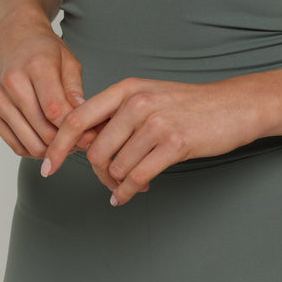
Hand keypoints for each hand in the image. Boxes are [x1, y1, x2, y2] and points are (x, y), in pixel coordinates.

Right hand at [0, 8, 94, 157]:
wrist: (12, 37)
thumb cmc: (44, 49)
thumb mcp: (69, 61)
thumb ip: (75, 92)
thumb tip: (85, 122)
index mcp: (36, 65)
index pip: (54, 109)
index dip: (73, 128)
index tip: (88, 135)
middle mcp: (12, 82)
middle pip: (41, 129)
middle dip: (64, 142)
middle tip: (81, 144)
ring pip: (27, 142)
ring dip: (49, 149)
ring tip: (65, 144)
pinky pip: (13, 143)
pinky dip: (32, 149)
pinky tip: (46, 142)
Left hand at [41, 76, 263, 203]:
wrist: (233, 106)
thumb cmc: (188, 106)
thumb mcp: (148, 97)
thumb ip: (115, 116)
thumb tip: (80, 143)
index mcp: (127, 88)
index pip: (77, 118)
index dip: (58, 146)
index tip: (48, 167)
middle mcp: (138, 101)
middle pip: (95, 151)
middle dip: (99, 173)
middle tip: (111, 181)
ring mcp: (156, 122)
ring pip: (116, 168)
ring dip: (118, 184)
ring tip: (131, 184)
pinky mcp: (174, 143)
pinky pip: (137, 178)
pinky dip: (129, 192)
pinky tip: (132, 193)